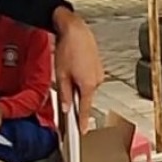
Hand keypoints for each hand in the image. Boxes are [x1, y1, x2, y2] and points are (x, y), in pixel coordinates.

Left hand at [52, 7, 103, 128]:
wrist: (76, 30)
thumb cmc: (69, 48)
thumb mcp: (61, 75)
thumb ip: (64, 94)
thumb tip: (66, 108)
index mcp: (88, 85)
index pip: (85, 109)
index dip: (83, 122)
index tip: (82, 132)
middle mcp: (97, 81)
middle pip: (85, 98)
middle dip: (75, 96)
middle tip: (65, 85)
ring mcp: (99, 73)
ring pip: (87, 88)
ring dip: (78, 85)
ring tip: (68, 70)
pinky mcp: (99, 67)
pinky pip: (90, 79)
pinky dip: (82, 78)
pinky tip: (74, 67)